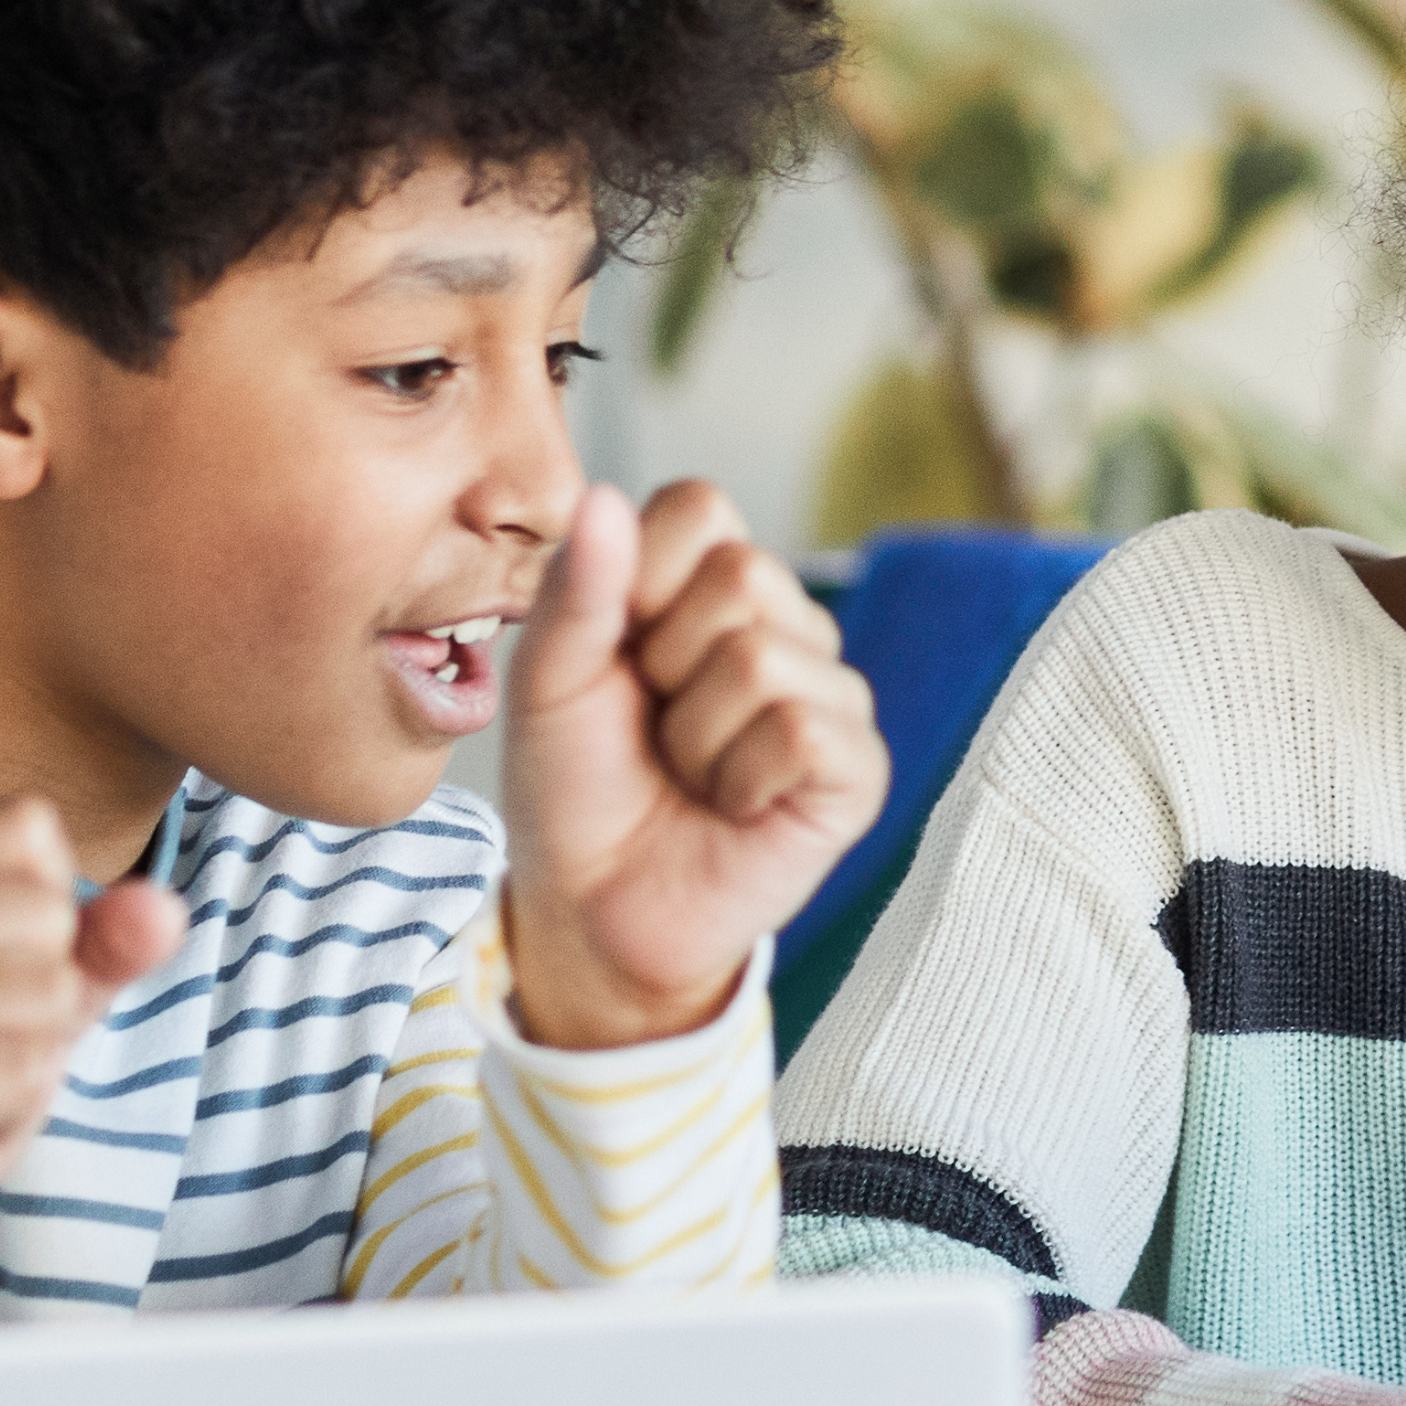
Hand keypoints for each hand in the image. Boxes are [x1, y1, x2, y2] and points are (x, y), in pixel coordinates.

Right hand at [0, 799, 181, 1338]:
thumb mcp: (37, 998)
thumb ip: (104, 942)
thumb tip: (161, 908)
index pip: (28, 829)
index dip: (50, 918)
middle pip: (46, 911)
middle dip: (43, 999)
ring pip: (43, 993)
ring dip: (27, 1060)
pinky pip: (20, 1074)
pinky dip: (7, 1113)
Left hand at [501, 479, 889, 1050]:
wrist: (591, 908)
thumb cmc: (575, 787)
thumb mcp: (549, 680)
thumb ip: (577, 589)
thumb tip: (605, 496)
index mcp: (709, 587)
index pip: (701, 507)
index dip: (639, 576)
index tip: (615, 650)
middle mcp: (783, 627)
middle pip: (742, 574)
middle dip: (666, 663)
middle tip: (656, 725)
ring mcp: (829, 695)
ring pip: (766, 658)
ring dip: (695, 735)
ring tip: (690, 772)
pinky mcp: (856, 768)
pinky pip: (802, 730)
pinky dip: (738, 778)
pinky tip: (731, 805)